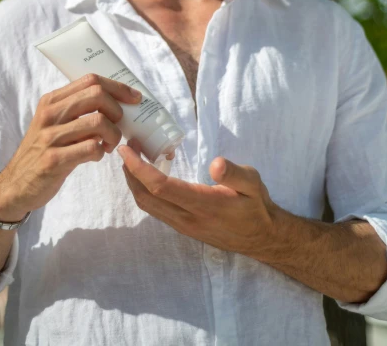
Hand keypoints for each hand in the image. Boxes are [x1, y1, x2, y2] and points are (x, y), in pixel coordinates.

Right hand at [0, 74, 142, 220]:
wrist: (16, 185)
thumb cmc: (43, 151)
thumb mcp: (53, 123)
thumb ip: (77, 110)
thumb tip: (116, 102)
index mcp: (51, 101)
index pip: (90, 80)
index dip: (118, 87)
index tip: (134, 98)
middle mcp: (49, 114)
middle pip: (97, 95)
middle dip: (117, 110)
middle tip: (118, 125)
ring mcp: (50, 137)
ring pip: (98, 122)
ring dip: (113, 135)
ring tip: (109, 144)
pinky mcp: (54, 160)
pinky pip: (91, 148)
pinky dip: (101, 152)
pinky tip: (96, 156)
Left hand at [118, 138, 277, 257]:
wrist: (261, 238)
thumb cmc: (256, 206)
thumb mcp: (253, 183)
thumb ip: (235, 173)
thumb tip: (215, 164)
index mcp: (203, 204)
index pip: (161, 187)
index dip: (139, 168)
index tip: (126, 150)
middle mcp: (188, 219)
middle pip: (146, 198)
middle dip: (129, 173)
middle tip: (126, 148)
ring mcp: (183, 226)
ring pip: (148, 206)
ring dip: (134, 182)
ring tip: (133, 158)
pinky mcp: (183, 227)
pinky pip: (156, 209)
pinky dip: (145, 190)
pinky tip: (150, 173)